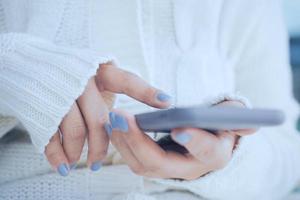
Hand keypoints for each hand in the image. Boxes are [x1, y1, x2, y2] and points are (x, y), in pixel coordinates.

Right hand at [44, 64, 171, 175]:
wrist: (29, 64)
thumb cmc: (71, 74)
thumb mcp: (94, 74)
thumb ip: (112, 90)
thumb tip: (129, 118)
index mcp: (99, 70)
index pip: (127, 81)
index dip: (146, 92)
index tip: (167, 102)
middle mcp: (81, 79)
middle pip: (99, 119)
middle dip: (102, 145)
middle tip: (99, 163)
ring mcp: (60, 93)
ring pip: (76, 130)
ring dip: (80, 152)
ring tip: (81, 163)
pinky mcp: (41, 106)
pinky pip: (51, 136)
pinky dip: (57, 156)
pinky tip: (64, 166)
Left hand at [108, 100, 255, 179]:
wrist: (205, 141)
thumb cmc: (218, 127)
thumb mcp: (232, 120)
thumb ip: (240, 120)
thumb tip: (251, 125)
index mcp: (213, 155)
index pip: (204, 151)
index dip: (194, 141)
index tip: (179, 129)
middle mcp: (189, 168)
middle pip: (160, 163)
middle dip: (138, 141)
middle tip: (121, 117)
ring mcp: (169, 169)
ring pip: (140, 164)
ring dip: (123, 141)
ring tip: (112, 118)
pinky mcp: (153, 165)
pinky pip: (133, 159)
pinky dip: (121, 142)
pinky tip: (113, 124)